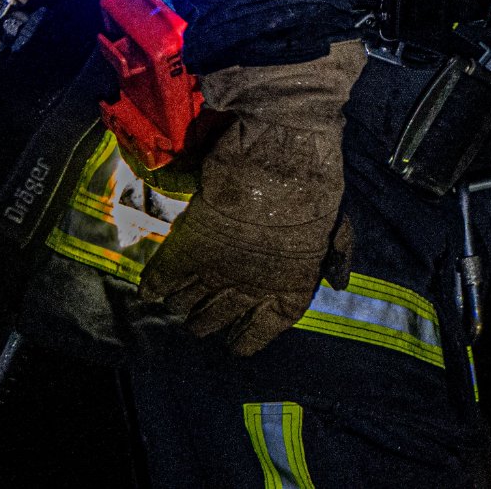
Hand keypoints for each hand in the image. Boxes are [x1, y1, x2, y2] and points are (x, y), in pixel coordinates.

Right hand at [139, 40, 364, 355]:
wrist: (285, 152)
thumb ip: (334, 259)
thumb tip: (337, 284)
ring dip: (181, 301)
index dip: (241, 337)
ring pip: (183, 307)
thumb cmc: (317, 189)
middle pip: (209, 325)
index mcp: (288, 291)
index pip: (253, 338)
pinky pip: (160, 282)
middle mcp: (248, 291)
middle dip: (204, 317)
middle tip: (203, 302)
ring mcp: (216, 271)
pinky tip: (154, 287)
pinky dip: (154, 286)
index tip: (235, 332)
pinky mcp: (189, 248)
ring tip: (182, 290)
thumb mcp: (336, 228)